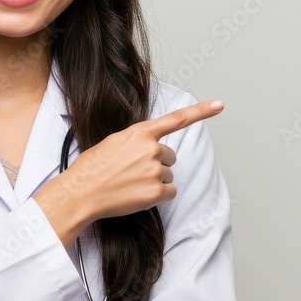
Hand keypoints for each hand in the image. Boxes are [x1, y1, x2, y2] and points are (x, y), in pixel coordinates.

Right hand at [34, 99, 223, 236]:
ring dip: (154, 181)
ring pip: (168, 175)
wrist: (81, 193)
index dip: (201, 111)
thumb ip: (136, 141)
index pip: (176, 119)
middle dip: (156, 164)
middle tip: (132, 171)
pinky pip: (169, 192)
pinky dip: (157, 196)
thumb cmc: (92, 169)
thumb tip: (151, 148)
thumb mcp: (113, 142)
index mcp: (140, 133)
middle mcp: (151, 149)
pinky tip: (138, 195)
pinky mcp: (156, 192)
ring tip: (130, 184)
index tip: (220, 104)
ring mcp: (155, 170)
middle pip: (170, 156)